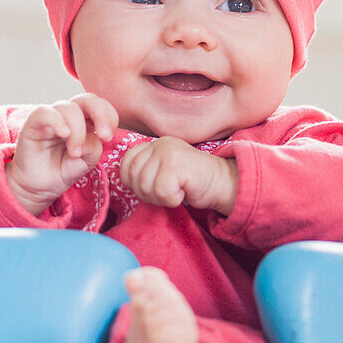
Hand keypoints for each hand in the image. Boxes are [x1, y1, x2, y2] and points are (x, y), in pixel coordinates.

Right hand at [6, 94, 118, 215]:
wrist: (40, 186)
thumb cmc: (63, 170)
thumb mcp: (87, 160)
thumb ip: (93, 145)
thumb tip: (90, 136)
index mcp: (85, 120)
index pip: (101, 105)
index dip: (110, 115)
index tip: (108, 137)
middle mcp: (69, 115)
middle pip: (87, 99)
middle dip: (101, 114)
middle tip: (104, 136)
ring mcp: (51, 117)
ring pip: (69, 108)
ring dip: (78, 131)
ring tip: (75, 152)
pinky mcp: (33, 123)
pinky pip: (45, 112)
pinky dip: (57, 121)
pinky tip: (64, 134)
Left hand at [119, 137, 237, 213]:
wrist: (222, 183)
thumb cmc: (191, 183)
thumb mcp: (162, 172)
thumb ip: (143, 171)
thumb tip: (120, 178)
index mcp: (152, 144)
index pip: (125, 164)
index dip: (134, 182)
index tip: (154, 187)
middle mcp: (159, 143)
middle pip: (132, 178)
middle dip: (147, 193)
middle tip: (168, 192)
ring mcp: (167, 151)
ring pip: (145, 186)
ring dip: (160, 198)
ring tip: (177, 191)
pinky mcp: (176, 163)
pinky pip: (160, 191)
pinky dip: (171, 199)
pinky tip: (183, 192)